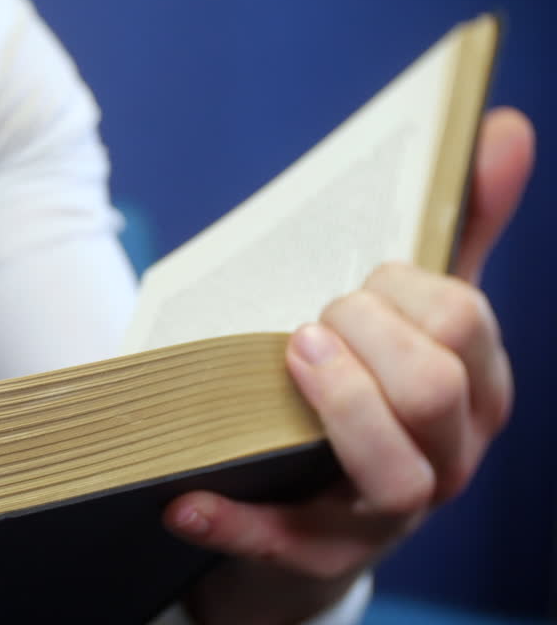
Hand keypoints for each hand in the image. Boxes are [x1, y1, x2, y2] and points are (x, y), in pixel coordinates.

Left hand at [164, 107, 535, 623]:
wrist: (299, 509)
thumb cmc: (365, 393)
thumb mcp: (407, 315)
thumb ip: (453, 232)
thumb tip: (498, 128)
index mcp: (472, 391)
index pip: (464, 323)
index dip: (400, 289)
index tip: (354, 281)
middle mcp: (446, 458)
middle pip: (438, 391)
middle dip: (368, 337)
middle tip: (306, 323)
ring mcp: (383, 516)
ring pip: (399, 476)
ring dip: (341, 410)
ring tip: (285, 359)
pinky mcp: (314, 556)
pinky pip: (284, 546)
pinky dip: (236, 521)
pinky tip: (184, 499)